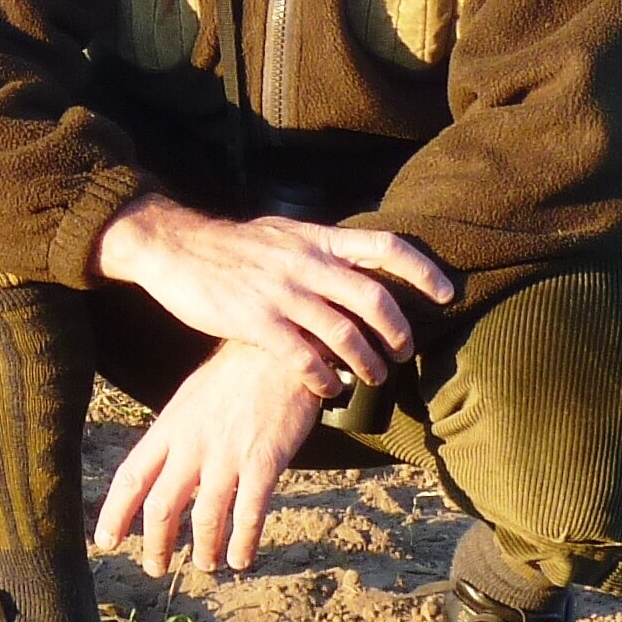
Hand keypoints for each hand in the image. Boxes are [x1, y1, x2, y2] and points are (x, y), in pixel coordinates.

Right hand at [92, 192, 453, 391]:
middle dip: (398, 332)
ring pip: (345, 334)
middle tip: (403, 352)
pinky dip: (324, 378)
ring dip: (367, 362)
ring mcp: (283, 293)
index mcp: (317, 239)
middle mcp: (307, 264)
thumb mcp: (280, 231)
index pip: (387, 247)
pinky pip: (305, 358)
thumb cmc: (228, 245)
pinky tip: (328, 390)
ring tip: (373, 377)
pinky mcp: (257, 322)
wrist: (175, 247)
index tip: (446, 293)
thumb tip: (352, 256)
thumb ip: (317, 246)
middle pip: (374, 299)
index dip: (423, 271)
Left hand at [93, 341, 325, 575]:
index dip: (115, 514)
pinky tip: (241, 559)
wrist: (280, 351)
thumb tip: (162, 472)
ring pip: (205, 517)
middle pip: (162, 506)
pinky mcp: (264, 460)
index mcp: (168, 428)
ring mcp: (228, 454)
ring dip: (203, 549)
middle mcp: (191, 444)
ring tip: (205, 565)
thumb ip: (174, 437)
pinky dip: (243, 542)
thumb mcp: (190, 401)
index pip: (131, 477)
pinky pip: (249, 512)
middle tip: (154, 567)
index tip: (106, 542)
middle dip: (155, 543)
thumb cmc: (235, 376)